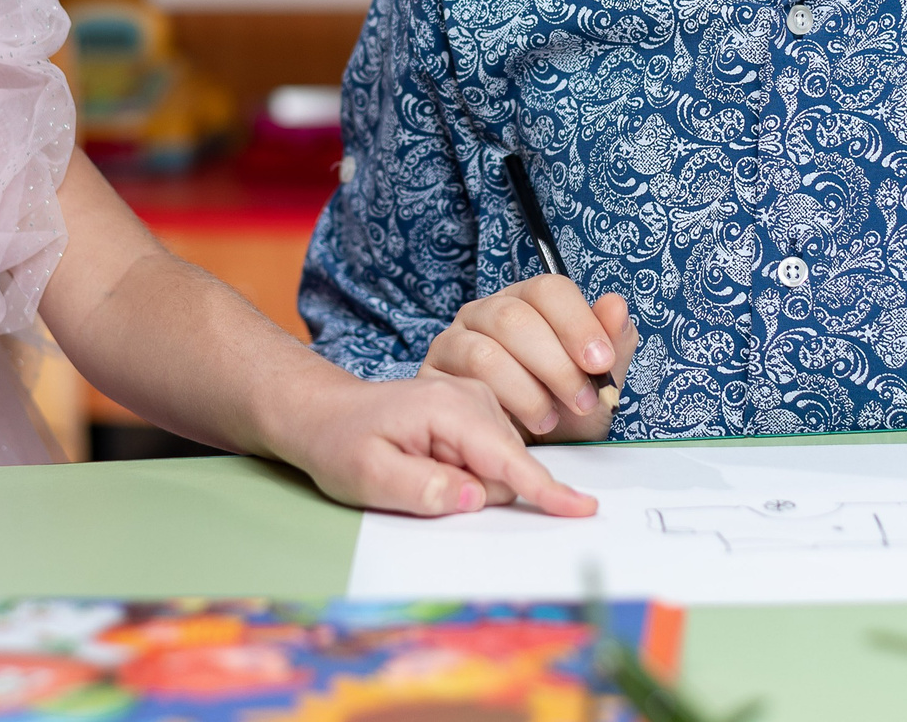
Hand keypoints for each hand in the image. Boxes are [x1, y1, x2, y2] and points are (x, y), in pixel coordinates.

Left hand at [267, 367, 598, 518]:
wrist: (324, 413)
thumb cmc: (341, 443)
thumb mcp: (369, 476)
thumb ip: (424, 488)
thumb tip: (476, 498)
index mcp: (448, 409)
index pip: (507, 457)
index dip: (545, 488)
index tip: (582, 508)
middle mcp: (470, 398)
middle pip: (506, 467)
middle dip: (477, 492)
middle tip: (414, 482)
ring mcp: (475, 403)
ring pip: (500, 466)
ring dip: (470, 483)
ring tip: (415, 469)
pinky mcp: (474, 415)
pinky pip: (490, 460)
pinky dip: (469, 473)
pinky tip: (430, 464)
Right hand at [421, 275, 637, 442]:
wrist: (528, 455)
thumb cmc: (564, 411)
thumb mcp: (598, 383)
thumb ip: (614, 344)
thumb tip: (616, 305)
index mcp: (529, 301)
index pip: (548, 290)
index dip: (577, 324)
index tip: (601, 362)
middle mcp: (488, 311)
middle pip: (515, 319)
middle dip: (556, 366)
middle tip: (582, 402)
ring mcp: (456, 338)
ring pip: (486, 352)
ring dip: (527, 393)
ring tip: (549, 420)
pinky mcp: (436, 370)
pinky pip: (462, 383)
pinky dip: (498, 406)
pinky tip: (517, 425)